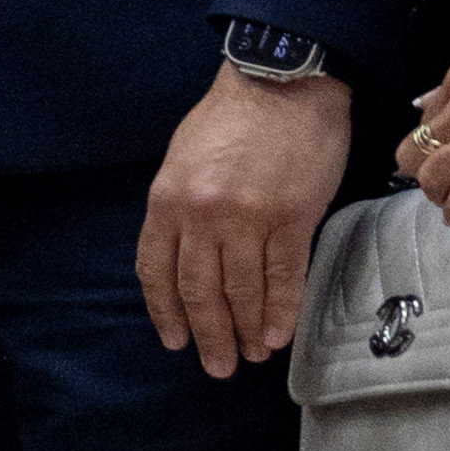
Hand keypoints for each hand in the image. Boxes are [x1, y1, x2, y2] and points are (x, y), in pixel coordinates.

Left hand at [136, 67, 350, 374]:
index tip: (174, 340)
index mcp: (167, 201)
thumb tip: (185, 257)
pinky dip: (279, 310)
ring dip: (244, 330)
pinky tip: (277, 335)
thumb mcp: (182, 161)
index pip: (157, 271)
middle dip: (206, 334)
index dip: (165, 312)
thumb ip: (179, 209)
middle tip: (215, 366)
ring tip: (249, 356)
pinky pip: (283, 276)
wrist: (283, 84)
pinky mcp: (291, 218)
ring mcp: (246, 219)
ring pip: (241, 290)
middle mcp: (201, 216)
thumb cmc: (231, 120)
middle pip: (198, 290)